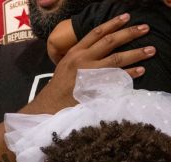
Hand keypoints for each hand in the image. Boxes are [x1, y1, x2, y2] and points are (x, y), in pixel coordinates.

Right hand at [32, 14, 152, 114]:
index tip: (126, 17)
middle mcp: (82, 59)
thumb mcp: (66, 64)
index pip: (96, 33)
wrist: (50, 104)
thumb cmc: (59, 85)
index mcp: (75, 52)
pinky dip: (130, 73)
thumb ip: (81, 54)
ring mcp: (89, 73)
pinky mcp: (94, 86)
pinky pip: (116, 78)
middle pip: (110, 42)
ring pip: (116, 58)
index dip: (112, 23)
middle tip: (145, 28)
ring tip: (150, 49)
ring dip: (136, 53)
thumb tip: (100, 46)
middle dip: (129, 33)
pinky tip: (141, 70)